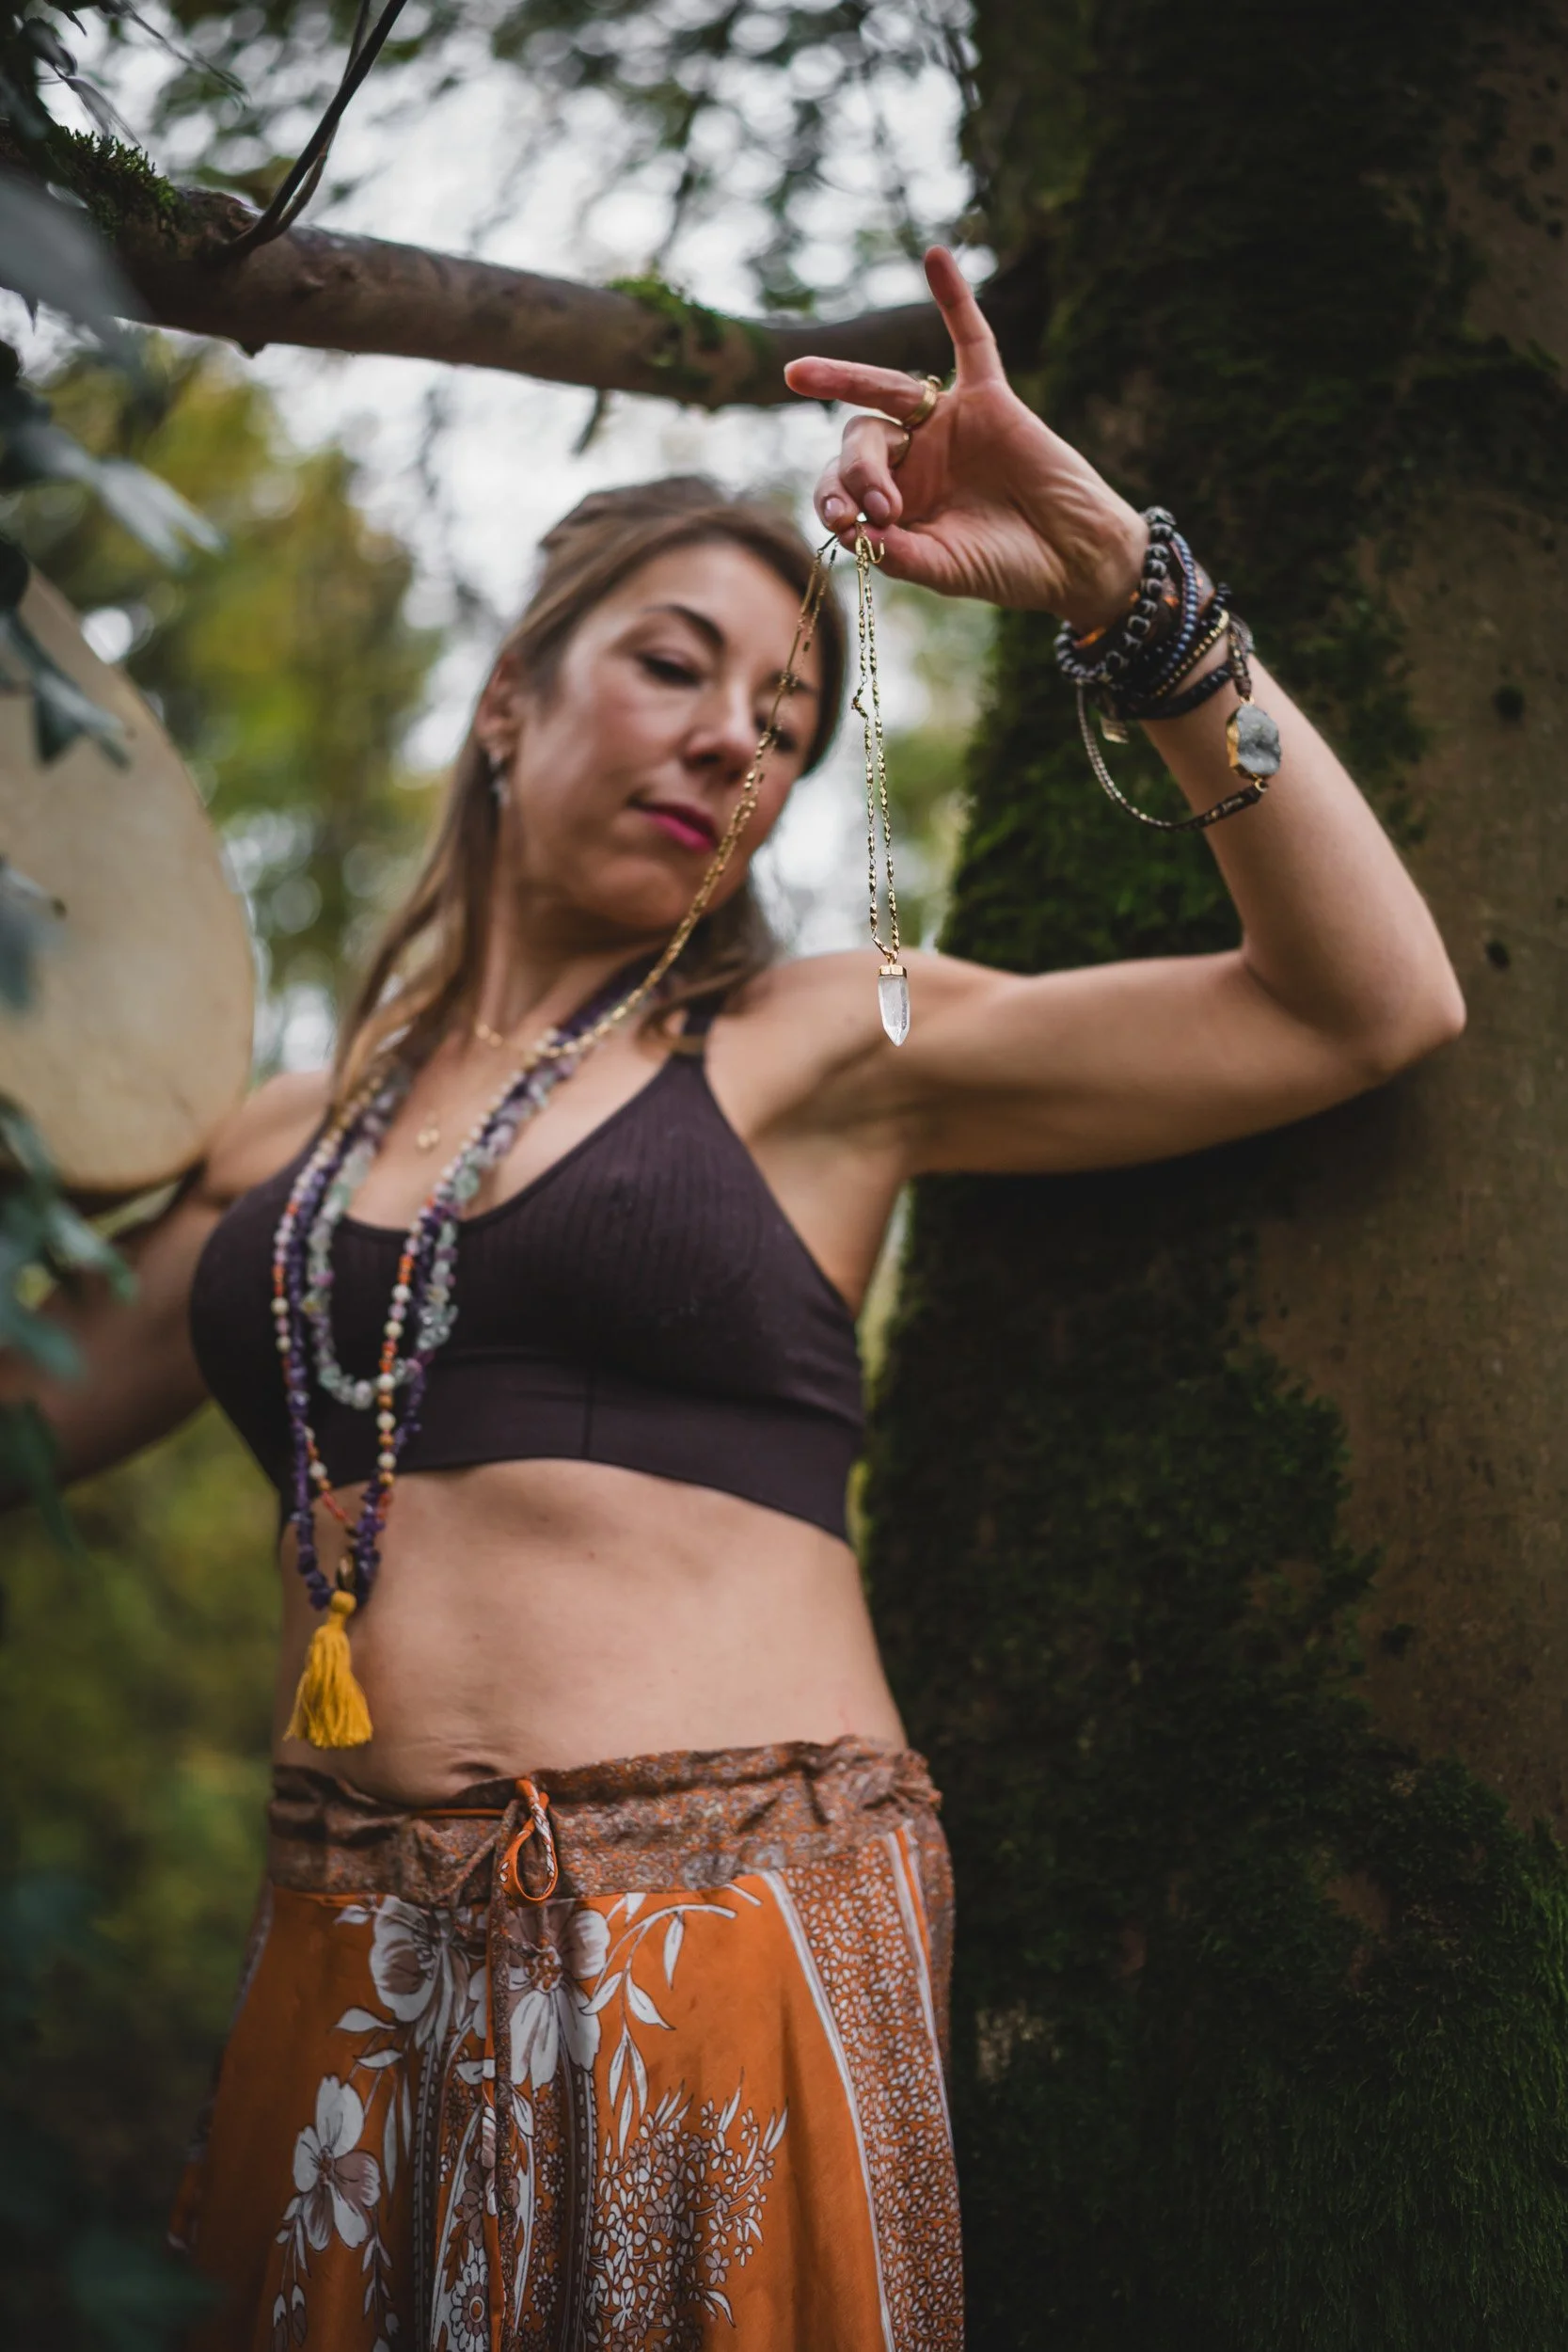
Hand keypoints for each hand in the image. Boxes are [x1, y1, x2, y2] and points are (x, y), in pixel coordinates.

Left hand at [784, 247, 1146, 633]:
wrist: (1073, 557)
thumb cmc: (1007, 568)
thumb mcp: (943, 567)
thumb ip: (897, 553)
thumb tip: (848, 534)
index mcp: (894, 498)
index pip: (841, 483)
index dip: (833, 496)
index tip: (846, 521)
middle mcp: (914, 455)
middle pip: (861, 438)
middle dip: (860, 470)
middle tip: (882, 505)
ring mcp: (948, 423)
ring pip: (888, 391)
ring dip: (845, 378)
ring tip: (800, 374)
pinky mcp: (990, 398)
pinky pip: (972, 339)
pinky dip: (955, 299)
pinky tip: (934, 257)